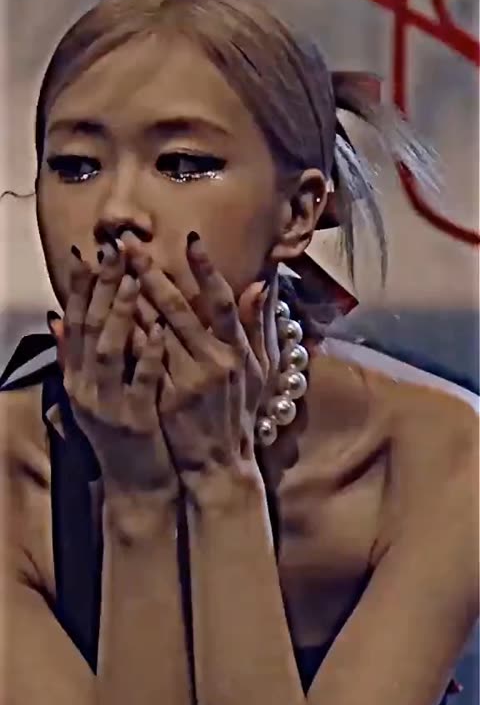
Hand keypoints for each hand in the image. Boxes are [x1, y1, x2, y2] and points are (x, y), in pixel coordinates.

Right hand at [50, 245, 174, 491]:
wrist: (135, 486)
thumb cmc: (121, 434)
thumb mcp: (91, 395)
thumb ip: (76, 358)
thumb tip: (56, 318)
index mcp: (76, 378)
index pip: (75, 324)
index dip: (79, 288)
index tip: (88, 253)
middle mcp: (85, 389)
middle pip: (89, 329)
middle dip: (101, 288)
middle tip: (114, 252)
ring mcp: (109, 405)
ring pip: (110, 352)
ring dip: (121, 315)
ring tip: (133, 281)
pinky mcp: (137, 421)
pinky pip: (142, 381)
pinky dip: (149, 354)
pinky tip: (160, 330)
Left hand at [128, 233, 269, 506]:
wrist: (221, 465)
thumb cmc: (239, 414)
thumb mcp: (261, 371)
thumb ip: (258, 327)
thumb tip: (261, 284)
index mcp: (239, 352)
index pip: (222, 302)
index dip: (207, 270)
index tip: (191, 239)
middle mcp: (216, 362)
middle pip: (180, 309)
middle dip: (153, 273)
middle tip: (129, 244)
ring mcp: (190, 381)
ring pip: (156, 331)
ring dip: (132, 297)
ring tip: (112, 269)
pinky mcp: (168, 398)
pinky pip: (145, 360)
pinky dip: (130, 336)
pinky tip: (110, 314)